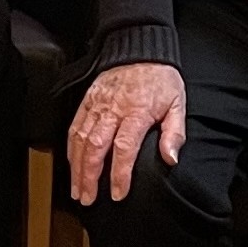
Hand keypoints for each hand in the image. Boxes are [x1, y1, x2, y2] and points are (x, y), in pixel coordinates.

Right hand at [67, 63, 186, 204]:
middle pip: (95, 147)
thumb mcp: (177, 103)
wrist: (140, 47)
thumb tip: (171, 159)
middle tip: (88, 199)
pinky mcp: (87, 101)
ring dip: (77, 167)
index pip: (124, 148)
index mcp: (137, 112)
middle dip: (89, 176)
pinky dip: (70, 148)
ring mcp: (97, 105)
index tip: (118, 193)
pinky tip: (72, 164)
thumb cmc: (160, 78)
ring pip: (81, 139)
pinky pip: (74, 126)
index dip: (119, 173)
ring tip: (77, 190)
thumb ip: (174, 133)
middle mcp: (113, 110)